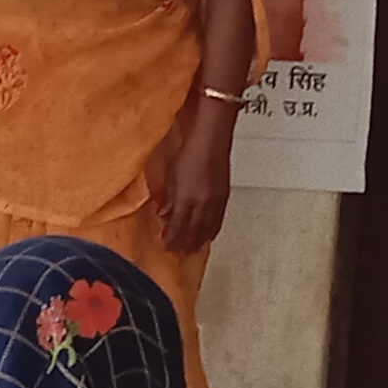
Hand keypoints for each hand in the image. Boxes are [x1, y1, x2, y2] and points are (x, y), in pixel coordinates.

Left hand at [150, 94, 237, 252]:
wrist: (211, 136)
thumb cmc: (189, 149)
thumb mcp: (170, 174)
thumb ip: (168, 197)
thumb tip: (164, 213)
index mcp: (186, 199)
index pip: (177, 228)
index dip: (171, 239)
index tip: (165, 245)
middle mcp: (202, 203)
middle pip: (193, 233)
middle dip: (184, 244)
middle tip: (178, 252)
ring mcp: (215, 201)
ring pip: (207, 229)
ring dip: (198, 241)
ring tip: (192, 248)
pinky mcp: (224, 196)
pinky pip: (218, 220)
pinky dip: (212, 230)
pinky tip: (209, 233)